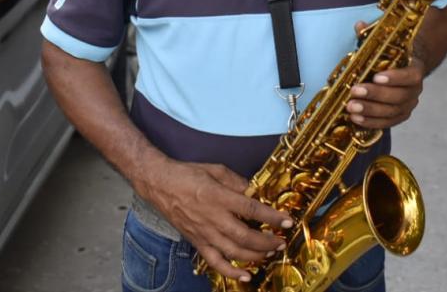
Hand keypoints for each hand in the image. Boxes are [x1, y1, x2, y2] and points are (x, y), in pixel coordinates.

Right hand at [135, 158, 292, 282]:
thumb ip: (238, 182)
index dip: (272, 217)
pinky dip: (231, 271)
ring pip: (234, 251)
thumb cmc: (187, 174)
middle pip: (245, 235)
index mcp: (219, 197)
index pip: (252, 209)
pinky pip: (215, 261)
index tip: (287, 221)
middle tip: (280, 241)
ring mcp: (204, 232)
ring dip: (255, 255)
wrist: (159, 183)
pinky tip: (246, 276)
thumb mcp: (216, 169)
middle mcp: (213, 217)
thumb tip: (256, 192)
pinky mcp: (196, 241)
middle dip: (267, 241)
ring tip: (270, 253)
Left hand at [346, 21, 425, 128]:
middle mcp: (415, 90)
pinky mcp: (399, 116)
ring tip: (351, 107)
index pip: (411, 76)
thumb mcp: (383, 44)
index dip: (395, 78)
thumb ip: (371, 36)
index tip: (376, 76)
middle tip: (355, 92)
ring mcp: (408, 105)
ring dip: (370, 111)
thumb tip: (359, 25)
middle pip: (399, 96)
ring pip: (392, 112)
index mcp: (414, 69)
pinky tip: (356, 119)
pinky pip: (387, 123)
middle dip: (375, 95)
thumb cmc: (390, 57)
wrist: (403, 70)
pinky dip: (372, 122)